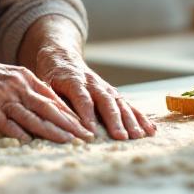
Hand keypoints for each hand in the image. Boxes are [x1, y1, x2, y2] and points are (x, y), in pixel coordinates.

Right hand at [0, 47, 94, 142]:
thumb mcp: (6, 76)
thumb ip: (24, 89)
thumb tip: (43, 106)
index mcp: (24, 77)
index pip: (53, 98)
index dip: (71, 113)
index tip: (85, 124)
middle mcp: (17, 86)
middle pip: (49, 108)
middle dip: (70, 124)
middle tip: (87, 136)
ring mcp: (2, 97)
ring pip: (33, 117)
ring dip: (52, 131)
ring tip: (69, 141)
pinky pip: (7, 123)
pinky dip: (19, 133)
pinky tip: (30, 142)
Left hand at [34, 46, 156, 140]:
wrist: (61, 56)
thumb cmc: (49, 75)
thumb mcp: (43, 83)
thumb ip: (48, 99)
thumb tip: (48, 119)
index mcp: (73, 79)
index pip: (82, 97)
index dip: (87, 114)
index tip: (92, 131)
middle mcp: (93, 82)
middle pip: (106, 101)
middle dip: (115, 120)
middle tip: (122, 137)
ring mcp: (105, 87)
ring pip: (120, 103)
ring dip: (130, 120)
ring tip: (138, 136)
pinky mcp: (113, 93)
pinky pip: (129, 105)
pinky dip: (140, 117)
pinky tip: (150, 130)